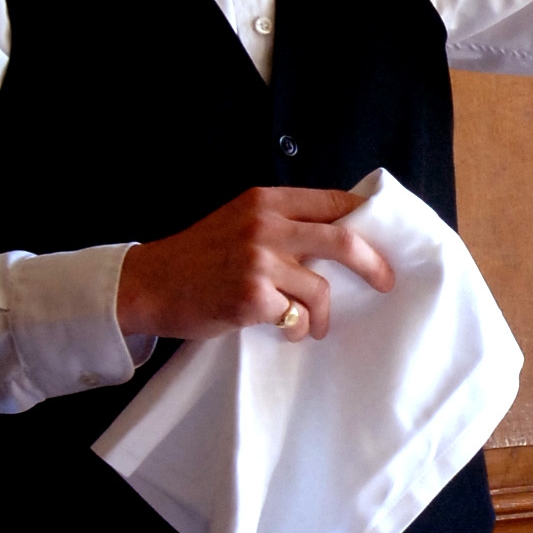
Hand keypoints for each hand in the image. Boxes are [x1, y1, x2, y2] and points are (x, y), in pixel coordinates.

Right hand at [115, 185, 394, 343]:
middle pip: (343, 239)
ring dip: (324, 314)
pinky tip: (285, 331)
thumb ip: (282, 222)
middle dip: (373, 265)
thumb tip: (340, 233)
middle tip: (385, 282)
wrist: (148, 285)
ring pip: (321, 288)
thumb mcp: (239, 222)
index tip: (381, 241)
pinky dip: (299, 329)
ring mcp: (258, 261)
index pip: (334, 202)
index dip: (365, 220)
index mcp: (266, 201)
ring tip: (314, 325)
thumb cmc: (197, 258)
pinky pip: (297, 317)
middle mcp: (265, 225)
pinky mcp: (251, 296)